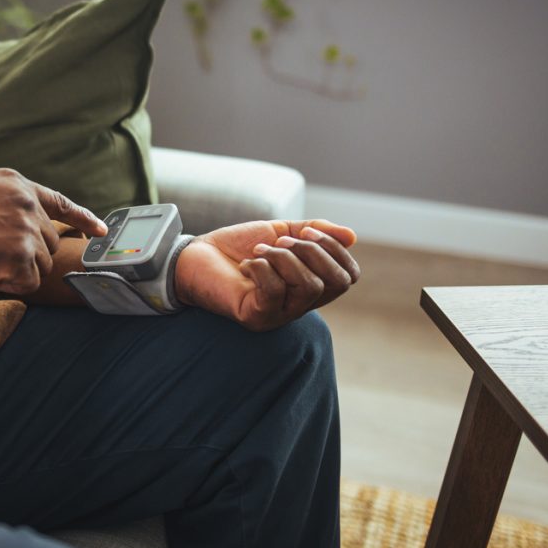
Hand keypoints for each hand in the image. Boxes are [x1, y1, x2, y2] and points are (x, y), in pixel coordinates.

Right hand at [0, 169, 107, 294]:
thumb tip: (13, 217)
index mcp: (15, 183)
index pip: (59, 201)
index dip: (82, 218)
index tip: (100, 231)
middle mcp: (26, 202)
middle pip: (48, 241)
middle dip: (28, 256)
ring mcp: (26, 227)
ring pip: (41, 264)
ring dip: (17, 271)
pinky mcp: (21, 254)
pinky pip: (29, 282)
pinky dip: (11, 285)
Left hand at [175, 219, 359, 330]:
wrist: (196, 256)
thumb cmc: (238, 247)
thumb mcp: (281, 231)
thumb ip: (315, 232)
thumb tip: (351, 236)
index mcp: (309, 285)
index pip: (348, 276)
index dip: (334, 249)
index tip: (306, 230)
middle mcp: (299, 305)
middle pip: (336, 284)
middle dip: (313, 252)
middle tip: (281, 241)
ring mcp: (278, 315)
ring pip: (309, 287)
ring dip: (284, 258)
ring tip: (260, 251)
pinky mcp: (255, 317)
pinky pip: (275, 292)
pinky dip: (262, 268)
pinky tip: (246, 265)